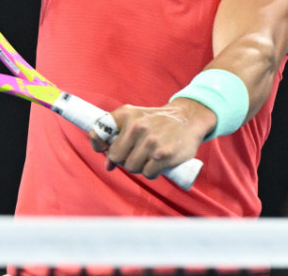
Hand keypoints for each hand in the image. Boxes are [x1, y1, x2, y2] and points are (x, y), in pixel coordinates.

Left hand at [88, 99, 212, 179]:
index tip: (105, 150)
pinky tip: (157, 165)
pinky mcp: (164, 155)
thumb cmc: (157, 121)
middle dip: (124, 160)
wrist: (188, 118)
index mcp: (128, 116)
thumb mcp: (136, 117)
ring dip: (139, 168)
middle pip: (118, 158)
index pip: (101, 132)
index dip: (99, 145)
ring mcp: (151, 142)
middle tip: (136, 155)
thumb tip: (107, 165)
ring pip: (132, 167)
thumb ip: (118, 137)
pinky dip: (151, 173)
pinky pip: (148, 173)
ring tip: (149, 158)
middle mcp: (138, 127)